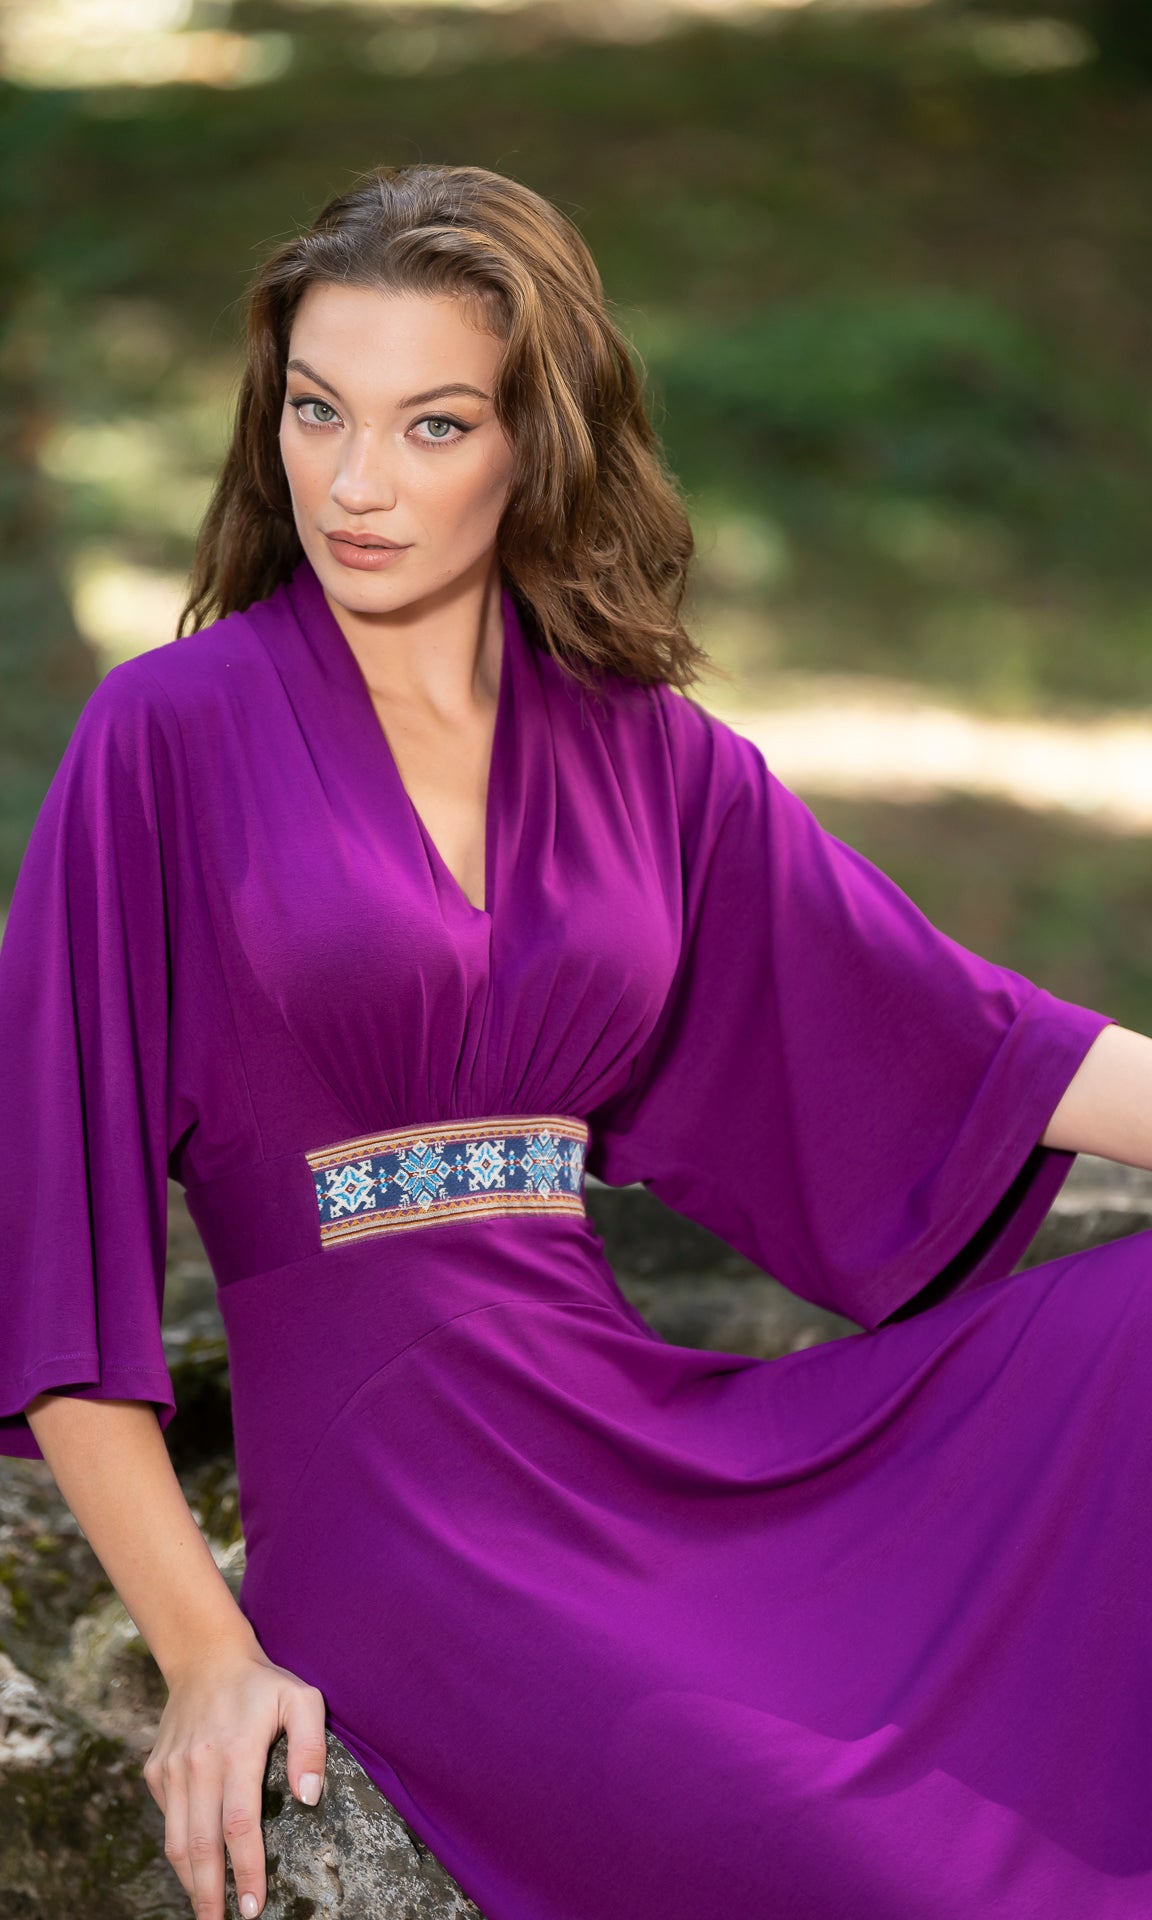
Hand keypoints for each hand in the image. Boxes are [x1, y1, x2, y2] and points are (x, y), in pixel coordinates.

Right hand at [142, 1641, 326, 1919]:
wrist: (205, 1657)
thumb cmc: (261, 1683)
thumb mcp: (302, 1699)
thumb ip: (311, 1745)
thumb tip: (310, 1796)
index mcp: (235, 1750)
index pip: (239, 1825)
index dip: (246, 1870)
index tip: (253, 1907)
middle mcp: (198, 1764)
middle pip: (201, 1845)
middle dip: (211, 1893)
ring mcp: (172, 1769)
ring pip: (177, 1841)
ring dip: (190, 1882)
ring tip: (206, 1911)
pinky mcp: (155, 1771)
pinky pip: (168, 1820)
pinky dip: (179, 1848)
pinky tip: (195, 1867)